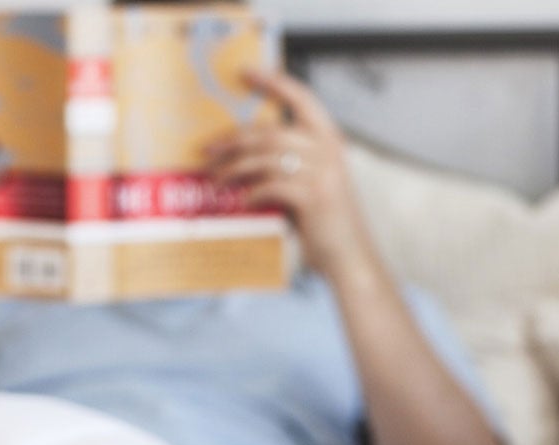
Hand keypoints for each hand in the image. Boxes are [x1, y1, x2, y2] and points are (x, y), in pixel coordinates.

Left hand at [204, 68, 374, 279]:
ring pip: (265, 158)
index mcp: (330, 141)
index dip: (274, 82)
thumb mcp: (313, 184)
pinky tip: (241, 202)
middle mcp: (328, 151)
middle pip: (270, 132)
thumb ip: (289, 164)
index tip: (246, 73)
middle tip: (207, 149)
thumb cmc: (328, 224)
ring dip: (233, 168)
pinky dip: (251, 193)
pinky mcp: (313, 197)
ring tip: (214, 179)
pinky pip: (271, 185)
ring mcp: (322, 173)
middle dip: (232, 139)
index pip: (302, 98)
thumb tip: (244, 155)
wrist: (351, 259)